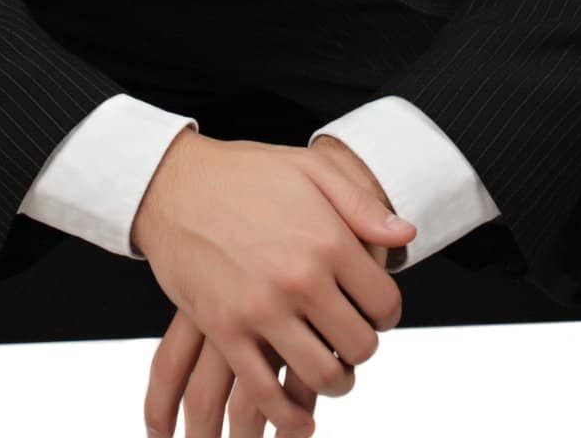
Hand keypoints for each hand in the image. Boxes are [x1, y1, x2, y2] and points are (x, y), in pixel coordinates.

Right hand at [137, 131, 413, 437]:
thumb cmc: (244, 173)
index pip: (384, 302)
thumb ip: (362, 203)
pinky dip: (289, 415)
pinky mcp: (224, 329)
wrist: (174, 184)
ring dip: (336, 383)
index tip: (375, 312)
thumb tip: (406, 235)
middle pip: (359, 345)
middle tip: (352, 340)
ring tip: (333, 372)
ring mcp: (260, 308)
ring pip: (320, 375)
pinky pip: (264, 392)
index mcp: (327, 239)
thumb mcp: (311, 168)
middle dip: (363, 348)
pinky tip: (299, 415)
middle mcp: (299, 278)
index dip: (387, 313)